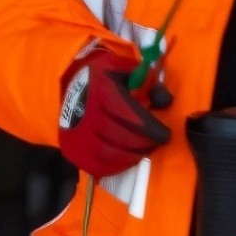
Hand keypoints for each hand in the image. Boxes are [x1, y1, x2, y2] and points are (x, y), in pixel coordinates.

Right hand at [55, 38, 171, 174]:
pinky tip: (126, 159)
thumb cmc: (102, 77)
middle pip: (123, 139)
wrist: (69, 85)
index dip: (152, 130)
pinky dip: (116, 166)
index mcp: (102, 93)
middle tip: (155, 142)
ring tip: (142, 150)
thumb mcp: (125, 69)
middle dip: (145, 144)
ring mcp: (78, 135)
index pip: (132, 118)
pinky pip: (97, 166)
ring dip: (133, 157)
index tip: (165, 134)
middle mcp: (89, 116)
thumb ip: (148, 83)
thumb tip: (166, 102)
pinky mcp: (73, 149)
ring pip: (111, 155)